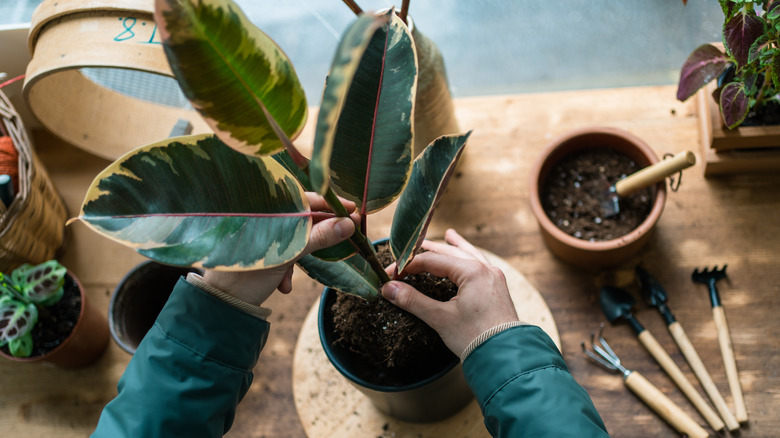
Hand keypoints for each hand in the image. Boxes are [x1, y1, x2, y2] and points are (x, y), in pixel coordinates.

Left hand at [202, 194, 356, 305]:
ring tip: (292, 277)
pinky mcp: (259, 251)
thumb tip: (348, 224)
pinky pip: (281, 251)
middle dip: (317, 235)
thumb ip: (319, 237)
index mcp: (265, 209)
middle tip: (342, 237)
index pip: (304, 198)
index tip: (352, 210)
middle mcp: (262, 217)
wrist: (223, 305)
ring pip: (293, 237)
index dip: (330, 204)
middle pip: (301, 218)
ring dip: (299, 256)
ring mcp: (260, 234)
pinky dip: (286, 267)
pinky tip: (283, 285)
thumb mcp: (288, 254)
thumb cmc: (249, 275)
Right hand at [381, 229, 518, 355]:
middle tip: (409, 249)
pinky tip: (469, 257)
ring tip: (448, 235)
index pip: (431, 261)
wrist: (507, 357)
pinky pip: (481, 265)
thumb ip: (413, 301)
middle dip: (428, 252)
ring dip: (455, 247)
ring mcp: (493, 277)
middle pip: (450, 253)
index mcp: (471, 271)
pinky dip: (470, 258)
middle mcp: (485, 269)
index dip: (408, 266)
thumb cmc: (475, 337)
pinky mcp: (497, 288)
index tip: (391, 275)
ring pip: (469, 255)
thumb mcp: (440, 318)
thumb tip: (389, 288)